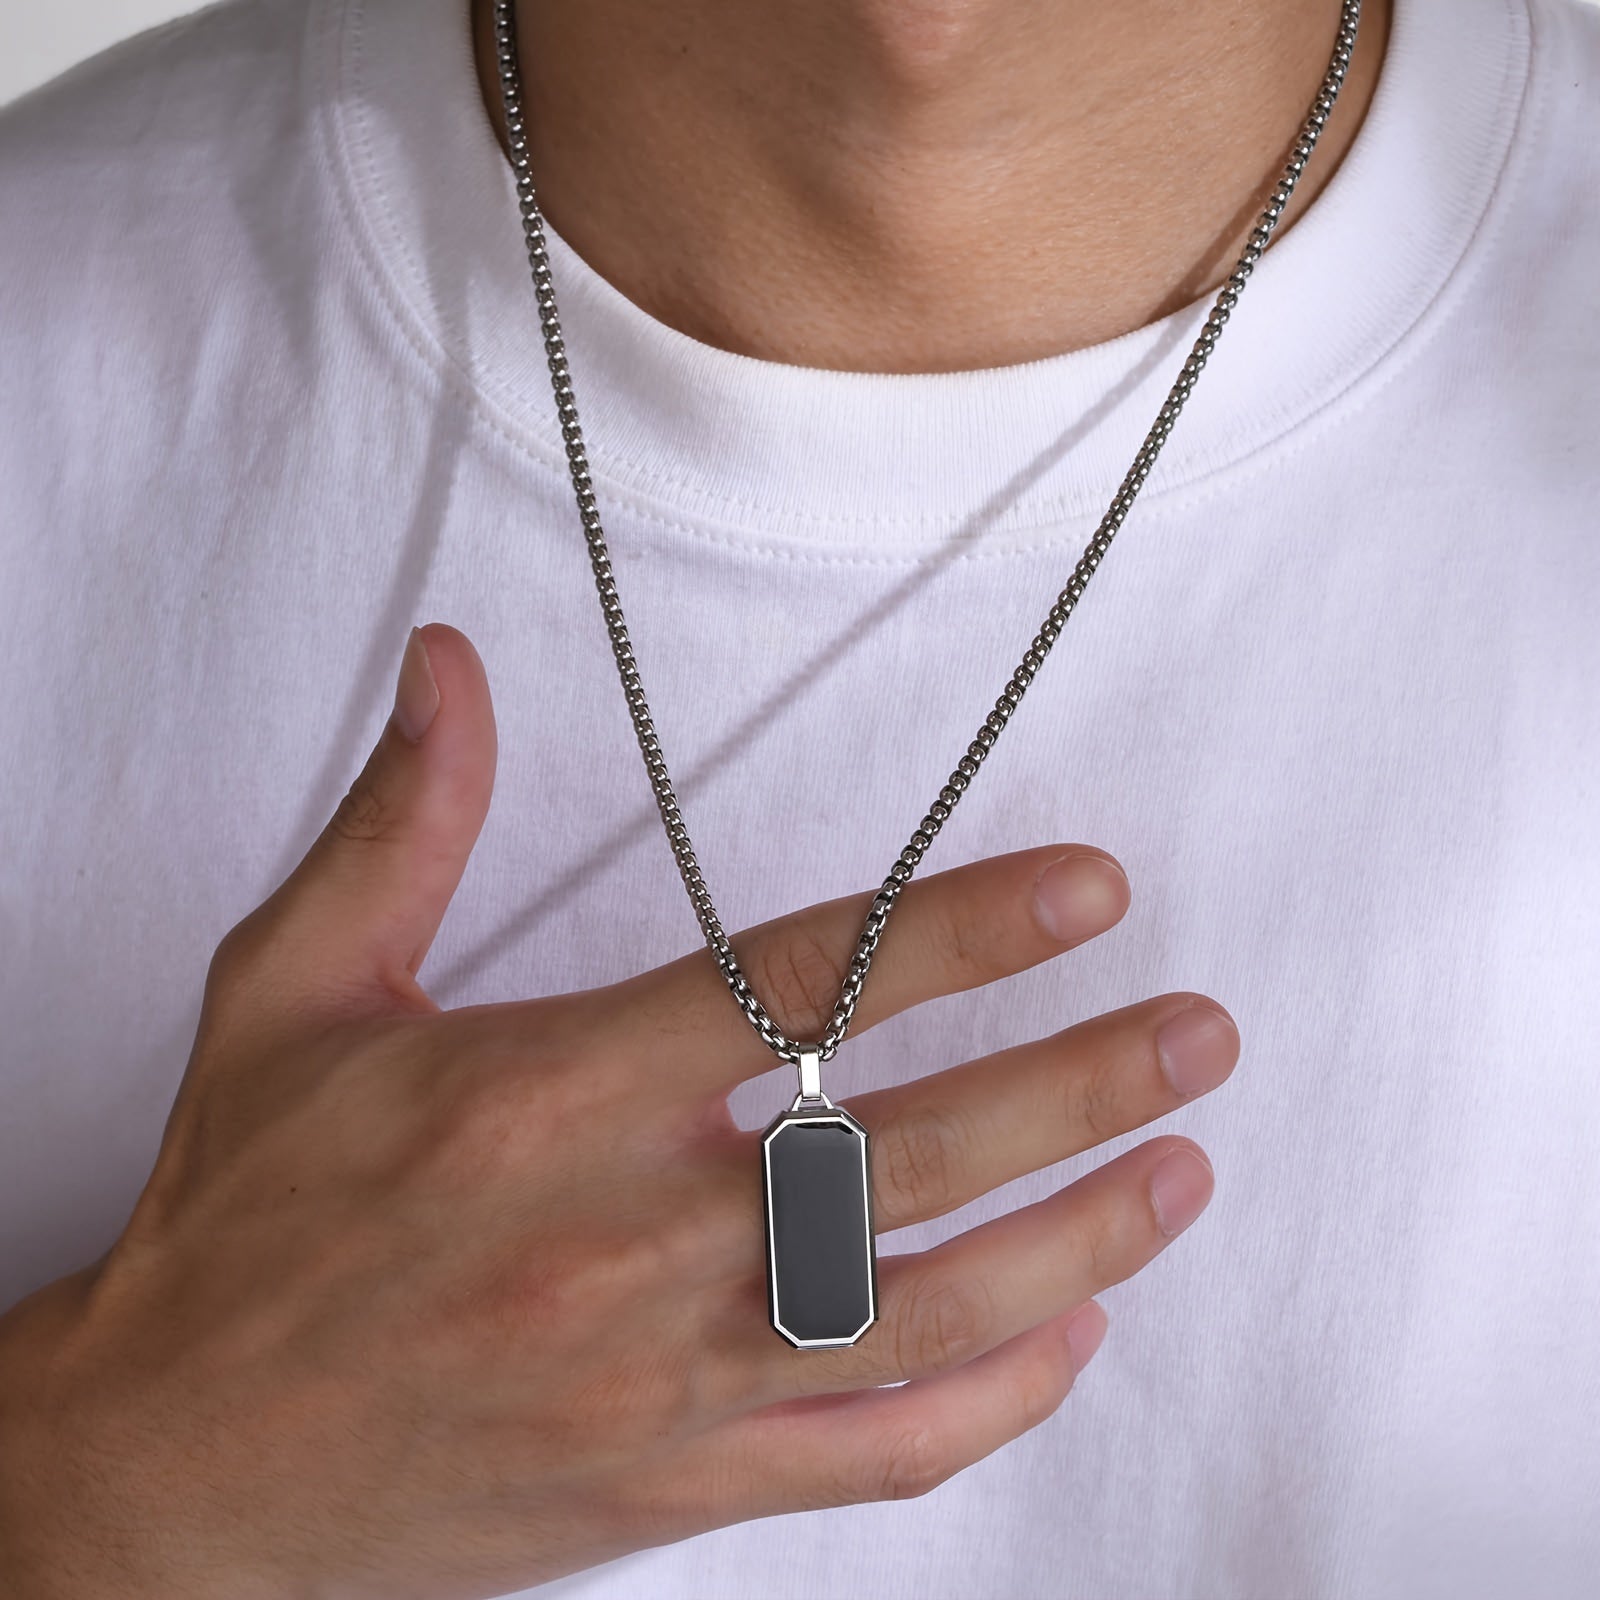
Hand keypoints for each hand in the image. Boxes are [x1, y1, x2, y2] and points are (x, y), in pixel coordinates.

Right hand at [0, 624, 1236, 1598]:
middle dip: (1077, 1082)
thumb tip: (450, 666)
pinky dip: (991, 1401)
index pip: (796, 985)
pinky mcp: (673, 1486)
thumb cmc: (243, 1216)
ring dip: (1079, 1237)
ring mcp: (662, 1379)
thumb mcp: (288, 992)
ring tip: (1184, 1167)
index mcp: (543, 1094)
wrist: (177, 1465)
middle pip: (904, 1151)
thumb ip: (400, 826)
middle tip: (1200, 1031)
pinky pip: (871, 1453)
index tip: (1086, 890)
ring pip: (923, 1309)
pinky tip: (1074, 1336)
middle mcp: (623, 1238)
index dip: (959, 928)